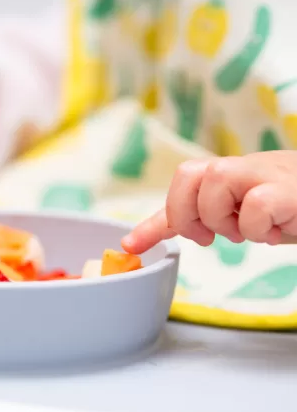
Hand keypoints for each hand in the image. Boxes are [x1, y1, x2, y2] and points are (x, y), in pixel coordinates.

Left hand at [122, 151, 296, 253]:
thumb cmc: (279, 209)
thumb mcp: (225, 215)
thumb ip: (182, 224)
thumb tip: (129, 244)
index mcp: (223, 173)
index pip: (182, 177)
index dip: (174, 211)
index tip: (191, 238)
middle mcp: (240, 167)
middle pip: (190, 174)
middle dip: (191, 214)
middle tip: (213, 235)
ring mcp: (265, 173)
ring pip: (217, 180)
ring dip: (224, 219)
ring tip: (247, 231)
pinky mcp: (289, 190)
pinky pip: (258, 203)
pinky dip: (258, 228)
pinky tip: (274, 231)